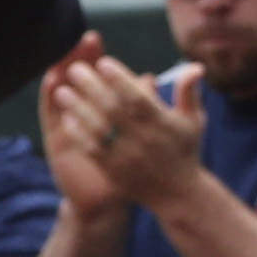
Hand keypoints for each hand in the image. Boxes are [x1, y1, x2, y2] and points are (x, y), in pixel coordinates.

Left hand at [46, 41, 208, 213]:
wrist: (177, 194)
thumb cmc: (184, 150)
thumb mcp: (194, 120)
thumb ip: (189, 91)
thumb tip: (195, 66)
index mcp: (162, 123)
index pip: (138, 98)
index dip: (120, 80)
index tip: (103, 62)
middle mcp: (144, 139)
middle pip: (113, 109)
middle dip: (91, 87)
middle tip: (74, 69)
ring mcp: (127, 156)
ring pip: (98, 128)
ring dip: (78, 108)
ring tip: (62, 91)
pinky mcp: (114, 170)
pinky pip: (92, 150)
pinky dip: (79, 134)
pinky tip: (67, 118)